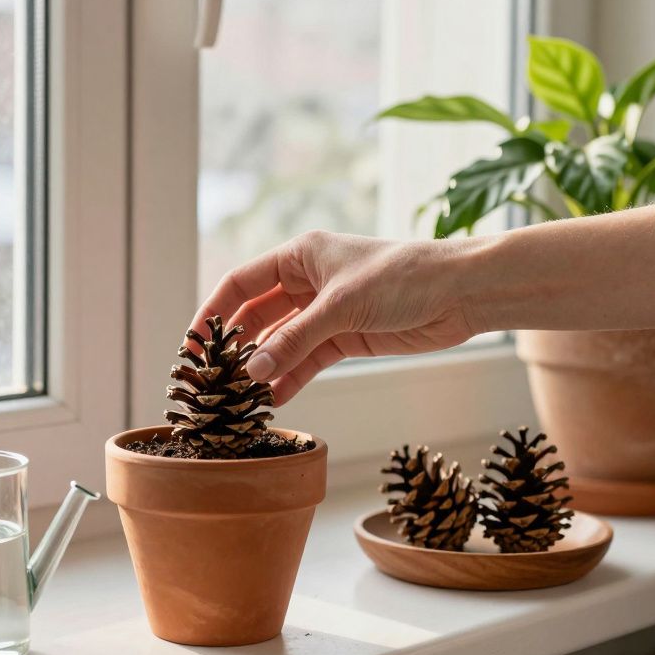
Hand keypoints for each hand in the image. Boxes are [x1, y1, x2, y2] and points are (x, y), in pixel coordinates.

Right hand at [190, 230, 476, 404]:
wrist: (461, 293)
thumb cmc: (403, 277)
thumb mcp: (340, 307)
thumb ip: (294, 341)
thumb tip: (253, 372)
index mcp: (300, 255)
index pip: (241, 283)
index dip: (213, 313)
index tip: (193, 345)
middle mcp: (308, 281)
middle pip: (257, 316)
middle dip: (236, 347)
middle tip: (213, 380)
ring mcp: (327, 312)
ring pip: (282, 342)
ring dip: (263, 367)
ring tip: (240, 396)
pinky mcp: (347, 337)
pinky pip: (308, 360)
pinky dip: (291, 378)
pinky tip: (274, 399)